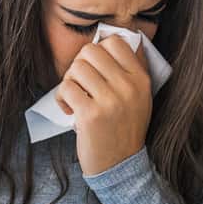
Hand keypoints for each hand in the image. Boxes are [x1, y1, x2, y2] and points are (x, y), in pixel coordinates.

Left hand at [55, 36, 151, 175]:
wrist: (120, 165)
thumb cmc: (124, 128)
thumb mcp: (140, 98)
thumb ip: (130, 70)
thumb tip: (113, 38)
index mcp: (141, 79)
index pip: (115, 42)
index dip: (99, 51)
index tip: (95, 68)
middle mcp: (128, 87)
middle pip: (90, 51)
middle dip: (79, 65)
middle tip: (81, 84)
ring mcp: (110, 101)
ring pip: (76, 68)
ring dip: (70, 82)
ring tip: (76, 98)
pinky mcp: (90, 115)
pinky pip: (66, 88)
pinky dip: (62, 98)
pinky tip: (70, 110)